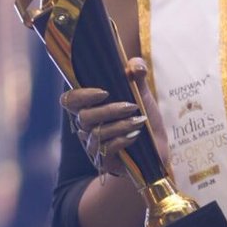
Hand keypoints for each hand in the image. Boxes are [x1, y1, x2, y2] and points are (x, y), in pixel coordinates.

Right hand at [62, 57, 166, 177]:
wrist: (157, 148)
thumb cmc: (144, 119)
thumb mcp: (143, 95)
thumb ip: (137, 77)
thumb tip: (135, 65)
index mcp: (89, 108)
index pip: (69, 101)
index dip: (80, 95)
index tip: (103, 92)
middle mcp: (86, 127)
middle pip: (83, 117)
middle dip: (110, 110)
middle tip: (132, 106)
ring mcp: (92, 145)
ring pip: (96, 133)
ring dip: (121, 125)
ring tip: (139, 121)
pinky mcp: (103, 161)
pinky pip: (106, 149)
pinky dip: (122, 140)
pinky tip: (136, 135)